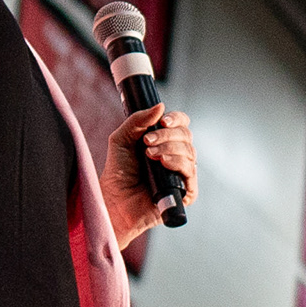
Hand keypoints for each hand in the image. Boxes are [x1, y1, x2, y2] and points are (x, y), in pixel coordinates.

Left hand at [104, 104, 196, 245]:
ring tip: (149, 155)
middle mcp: (176, 156)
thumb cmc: (117, 172)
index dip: (176, 119)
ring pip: (189, 152)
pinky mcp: (185, 191)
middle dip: (167, 135)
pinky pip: (191, 172)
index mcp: (165, 142)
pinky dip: (178, 163)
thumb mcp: (121, 139)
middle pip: (187, 136)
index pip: (182, 125)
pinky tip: (163, 163)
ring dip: (169, 149)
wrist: (114, 200)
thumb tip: (161, 106)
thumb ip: (138, 120)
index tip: (162, 121)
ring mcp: (182, 174)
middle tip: (147, 142)